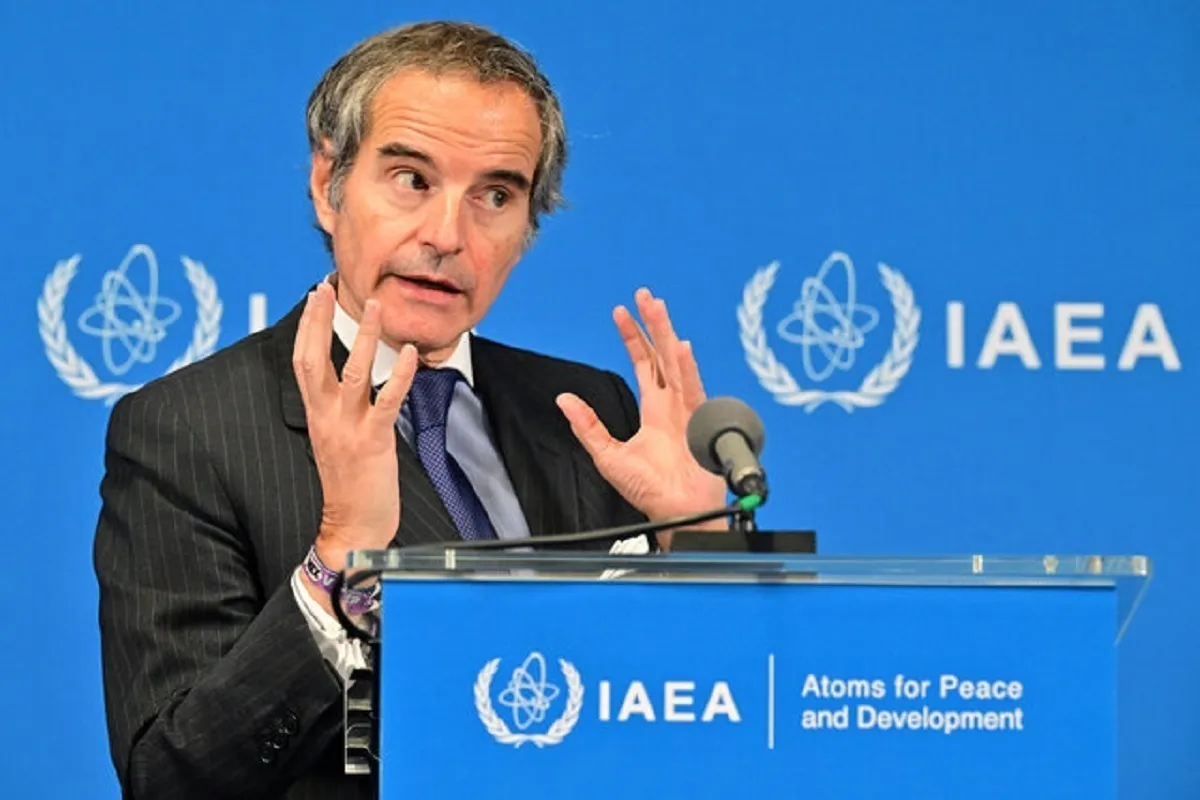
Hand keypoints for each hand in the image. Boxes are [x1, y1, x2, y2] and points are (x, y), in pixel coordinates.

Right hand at [292, 282, 417, 590]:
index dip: (308, 327)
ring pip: (352, 374)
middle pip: (314, 360)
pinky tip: (410, 353)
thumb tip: (343, 383)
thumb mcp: (335, 440)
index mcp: (316, 415)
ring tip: (376, 307)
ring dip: (365, 337)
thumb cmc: (349, 486)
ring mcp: (348, 429)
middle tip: (327, 286)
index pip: (303, 362)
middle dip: (319, 321)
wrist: (351, 528)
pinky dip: (400, 375)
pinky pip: (387, 402)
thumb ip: (335, 410)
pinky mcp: (373, 442)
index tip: (315, 296)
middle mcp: (326, 418)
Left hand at [556, 288, 726, 548]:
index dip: (633, 337)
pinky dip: (686, 368)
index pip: (644, 364)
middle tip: (644, 295)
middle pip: (662, 355)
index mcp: (654, 411)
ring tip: (657, 307)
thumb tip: (564, 400)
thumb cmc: (650, 491)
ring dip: (666, 334)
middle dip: (653, 324)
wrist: (678, 514)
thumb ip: (588, 426)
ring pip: (676, 363)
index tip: (621, 312)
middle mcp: (672, 405)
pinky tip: (680, 348)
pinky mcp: (699, 423)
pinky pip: (692, 389)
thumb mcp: (607, 456)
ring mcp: (688, 410)